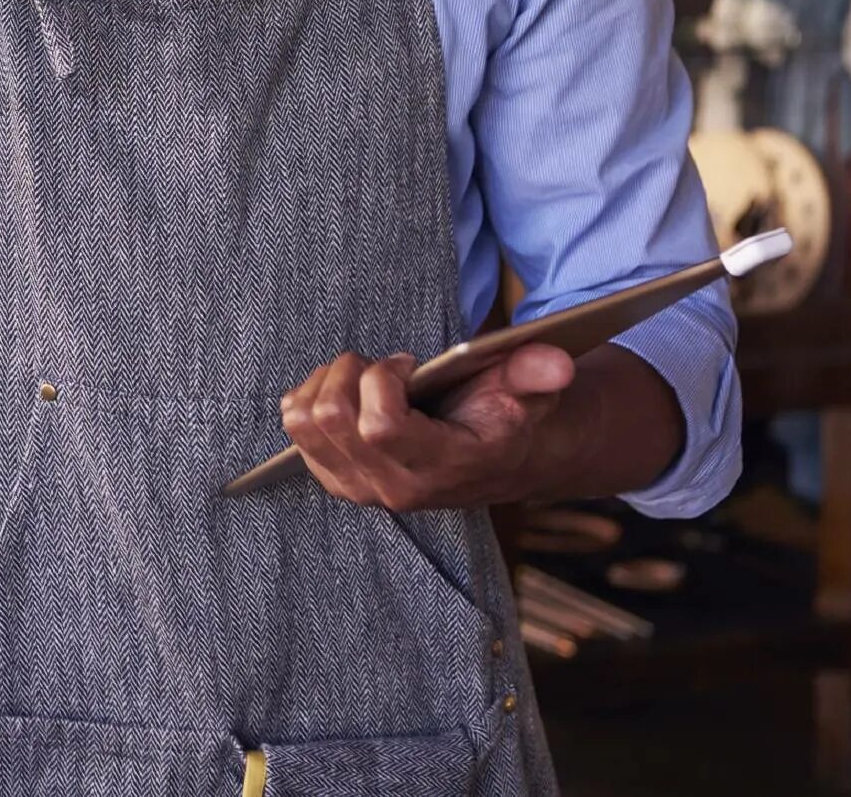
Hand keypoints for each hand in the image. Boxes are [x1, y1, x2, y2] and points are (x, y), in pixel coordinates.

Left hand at [279, 345, 576, 510]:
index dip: (383, 379)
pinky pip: (294, 429)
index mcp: (441, 467)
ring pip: (303, 421)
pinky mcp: (337, 480)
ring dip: (328, 382)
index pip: (378, 426)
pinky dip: (311, 397)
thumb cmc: (507, 418)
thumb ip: (538, 374)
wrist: (496, 462)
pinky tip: (350, 395)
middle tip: (384, 367)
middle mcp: (394, 487)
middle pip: (329, 418)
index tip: (408, 364)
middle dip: (350, 372)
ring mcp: (360, 488)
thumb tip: (556, 361)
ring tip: (365, 379)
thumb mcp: (531, 392)